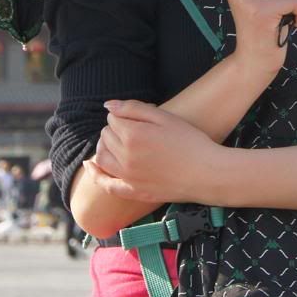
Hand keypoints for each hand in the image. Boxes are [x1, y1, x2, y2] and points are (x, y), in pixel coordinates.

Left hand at [94, 100, 221, 204]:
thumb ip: (133, 108)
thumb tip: (108, 106)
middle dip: (114, 129)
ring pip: (101, 156)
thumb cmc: (190, 141)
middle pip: (106, 136)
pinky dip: (95, 174)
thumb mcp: (165, 117)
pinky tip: (90, 165)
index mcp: (133, 134)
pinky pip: (106, 184)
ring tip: (116, 142)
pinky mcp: (133, 191)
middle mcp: (125, 156)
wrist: (207, 173)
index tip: (137, 118)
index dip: (123, 115)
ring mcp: (128, 176)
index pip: (112, 119)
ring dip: (105, 146)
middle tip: (133, 128)